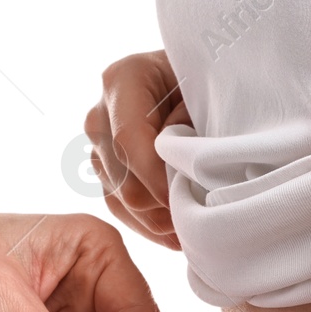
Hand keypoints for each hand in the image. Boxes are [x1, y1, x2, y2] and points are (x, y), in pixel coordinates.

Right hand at [84, 49, 190, 249]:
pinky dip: (153, 226)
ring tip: (198, 227)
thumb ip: (195, 118)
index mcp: (121, 81)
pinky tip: (180, 232)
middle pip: (123, 181)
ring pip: (121, 202)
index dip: (158, 178)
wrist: (198, 80)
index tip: (191, 198)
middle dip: (164, 205)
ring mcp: (99, 147)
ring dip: (161, 220)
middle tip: (205, 217)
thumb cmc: (209, 79)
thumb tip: (183, 164)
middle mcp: (100, 116)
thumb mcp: (210, 86)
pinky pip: (122, 211)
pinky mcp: (107, 173)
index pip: (129, 141)